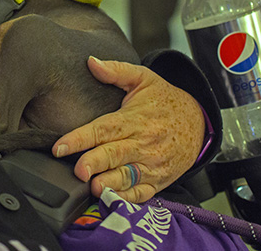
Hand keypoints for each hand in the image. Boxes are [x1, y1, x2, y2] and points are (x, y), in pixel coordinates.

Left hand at [52, 57, 203, 202]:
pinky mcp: (158, 180)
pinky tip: (111, 198)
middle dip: (95, 163)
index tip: (60, 146)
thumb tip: (91, 61)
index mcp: (134, 119)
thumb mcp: (144, 78)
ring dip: (110, 183)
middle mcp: (142, 143)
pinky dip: (128, 198)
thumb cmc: (165, 100)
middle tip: (78, 171)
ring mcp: (152, 164)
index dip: (80, 138)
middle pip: (114, 154)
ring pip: (128, 176)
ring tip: (93, 187)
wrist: (200, 122)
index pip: (103, 129)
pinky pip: (142, 193)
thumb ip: (116, 70)